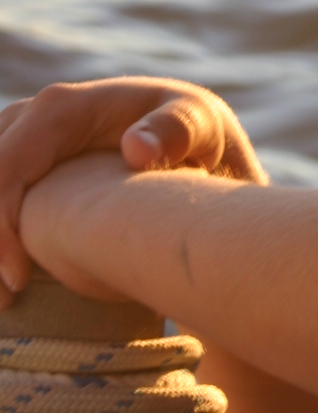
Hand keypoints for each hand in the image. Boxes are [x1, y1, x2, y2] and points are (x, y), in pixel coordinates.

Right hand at [0, 78, 265, 299]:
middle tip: (6, 304)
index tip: (19, 279)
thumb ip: (179, 130)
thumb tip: (135, 149)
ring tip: (6, 303)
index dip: (1, 223)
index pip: (7, 165)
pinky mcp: (21, 166)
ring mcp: (20, 140)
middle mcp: (32, 119)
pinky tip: (11, 282)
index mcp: (64, 108)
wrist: (196, 140)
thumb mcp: (203, 126)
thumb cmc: (200, 135)